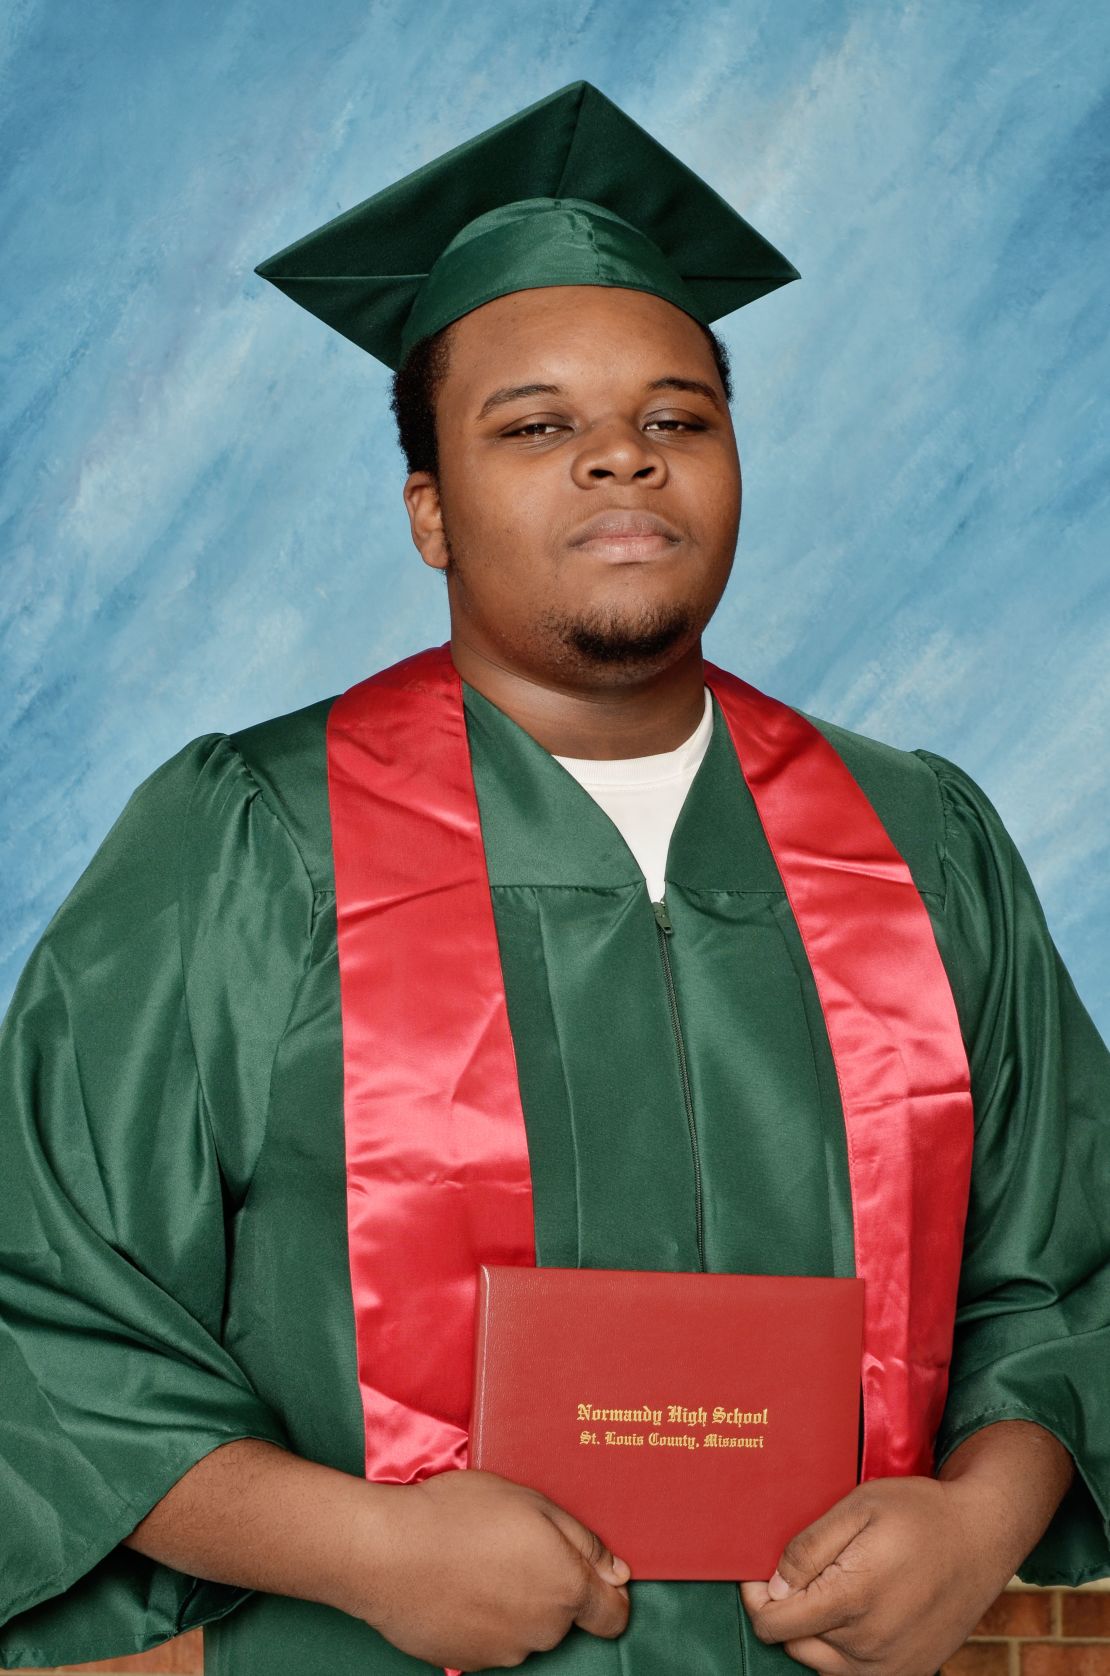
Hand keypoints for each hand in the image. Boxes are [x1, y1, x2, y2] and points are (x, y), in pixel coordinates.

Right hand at [343, 1468, 630, 1670]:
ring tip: (476, 1561)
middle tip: (511, 1544)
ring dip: (513, 1603)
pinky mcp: (467, 1662)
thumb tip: (617, 1572)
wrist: (386, 1552)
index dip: (607, 1594)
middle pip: (563, 1617)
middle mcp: (542, 1630)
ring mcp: (504, 1652)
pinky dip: (481, 1618)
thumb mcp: (531, 1502)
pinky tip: (455, 1584)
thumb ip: (582, 1541)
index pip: (613, 1615)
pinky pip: (489, 1640)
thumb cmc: (459, 1515)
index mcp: (566, 1588)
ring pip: (525, 1630)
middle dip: (548, 1587)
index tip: (589, 1573)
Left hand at [739, 1475, 1018, 1675]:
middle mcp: (869, 1644)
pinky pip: (852, 1673)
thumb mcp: (858, 1507)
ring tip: (836, 1587)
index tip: (759, 1572)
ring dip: (814, 1631)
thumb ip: (809, 1549)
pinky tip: (859, 1611)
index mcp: (853, 1599)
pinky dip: (843, 1649)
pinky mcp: (909, 1673)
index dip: (756, 1596)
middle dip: (787, 1609)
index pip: (774, 1623)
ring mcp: (890, 1666)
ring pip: (820, 1662)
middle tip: (807, 1572)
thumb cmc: (920, 1514)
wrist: (982, 1538)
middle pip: (794, 1642)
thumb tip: (771, 1587)